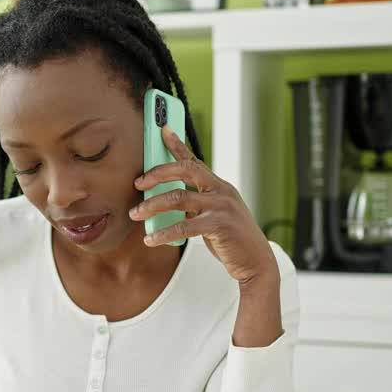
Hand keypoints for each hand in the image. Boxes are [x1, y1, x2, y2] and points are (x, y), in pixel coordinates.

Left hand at [131, 125, 278, 286]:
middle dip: (157, 174)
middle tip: (137, 184)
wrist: (255, 261)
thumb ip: (195, 204)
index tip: (162, 130)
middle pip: (184, 170)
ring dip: (152, 206)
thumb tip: (163, 200)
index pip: (194, 161)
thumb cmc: (230, 239)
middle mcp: (221, 191)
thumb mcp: (214, 215)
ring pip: (179, 198)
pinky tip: (150, 239)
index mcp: (219, 186)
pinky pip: (184, 226)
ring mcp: (222, 206)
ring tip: (135, 214)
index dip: (177, 144)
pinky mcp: (220, 225)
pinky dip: (163, 232)